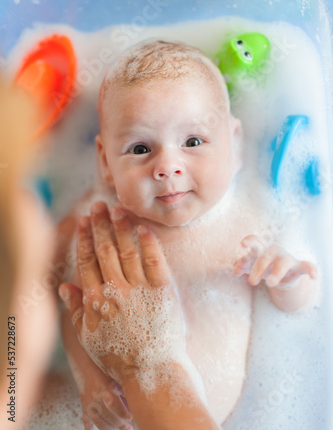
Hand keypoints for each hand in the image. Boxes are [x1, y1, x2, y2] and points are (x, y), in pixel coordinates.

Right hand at [59, 202, 184, 391]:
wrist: (152, 370)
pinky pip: (155, 260)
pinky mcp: (163, 290)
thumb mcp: (89, 336)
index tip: (82, 220)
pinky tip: (143, 227)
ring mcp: (140, 288)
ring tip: (118, 209)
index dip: (84, 238)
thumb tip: (64, 286)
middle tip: (98, 205)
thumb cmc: (118, 355)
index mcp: (95, 299)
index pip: (87, 260)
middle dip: (100, 225)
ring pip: (128, 250)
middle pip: (105, 250)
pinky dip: (149, 242)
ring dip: (122, 227)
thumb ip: (75, 309)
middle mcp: (115, 290)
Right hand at [79, 369, 131, 429]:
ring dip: (108, 428)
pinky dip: (90, 428)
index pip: (113, 403)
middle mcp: (95, 397)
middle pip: (106, 415)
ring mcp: (88, 404)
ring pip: (97, 421)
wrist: (88, 366)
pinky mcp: (84, 407)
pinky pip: (87, 421)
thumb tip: (134, 405)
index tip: (130, 417)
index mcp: (105, 388)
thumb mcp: (117, 378)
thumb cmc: (107, 372)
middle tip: (129, 427)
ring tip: (118, 429)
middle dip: (118, 423)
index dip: (121, 412)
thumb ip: (124, 391)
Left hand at [233, 235, 317, 288]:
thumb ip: (242, 265)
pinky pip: (307, 266)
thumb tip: (236, 269)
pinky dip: (311, 270)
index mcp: (261, 249)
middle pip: (265, 257)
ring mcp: (286, 258)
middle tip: (251, 282)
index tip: (243, 244)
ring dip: (276, 273)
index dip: (249, 241)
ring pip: (282, 263)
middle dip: (257, 269)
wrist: (279, 275)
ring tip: (269, 283)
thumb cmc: (261, 266)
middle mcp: (273, 251)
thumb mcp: (250, 266)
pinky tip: (314, 276)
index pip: (255, 241)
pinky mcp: (298, 267)